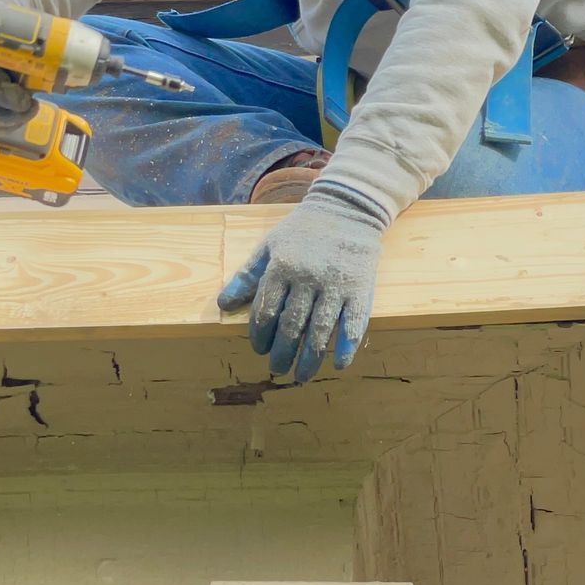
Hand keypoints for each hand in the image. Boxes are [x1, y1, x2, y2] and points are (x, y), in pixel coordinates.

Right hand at [0, 4, 37, 134]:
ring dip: (1, 128)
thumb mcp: (15, 44)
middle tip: (30, 111)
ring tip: (20, 117)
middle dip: (10, 119)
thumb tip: (62, 74)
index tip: (29, 101)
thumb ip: (29, 59)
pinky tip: (6, 124)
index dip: (12, 100)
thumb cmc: (0, 40)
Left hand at [217, 179, 389, 383]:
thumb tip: (223, 303)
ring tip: (302, 376)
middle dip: (282, 353)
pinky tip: (340, 364)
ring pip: (319, 332)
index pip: (265, 311)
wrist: (348, 209)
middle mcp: (307, 279)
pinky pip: (353, 325)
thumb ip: (248, 275)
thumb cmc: (304, 230)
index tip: (259, 349)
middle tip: (277, 369)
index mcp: (281, 268)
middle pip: (290, 327)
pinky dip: (346, 347)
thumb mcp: (270, 245)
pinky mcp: (360, 290)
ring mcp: (335, 286)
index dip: (259, 335)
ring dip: (310, 359)